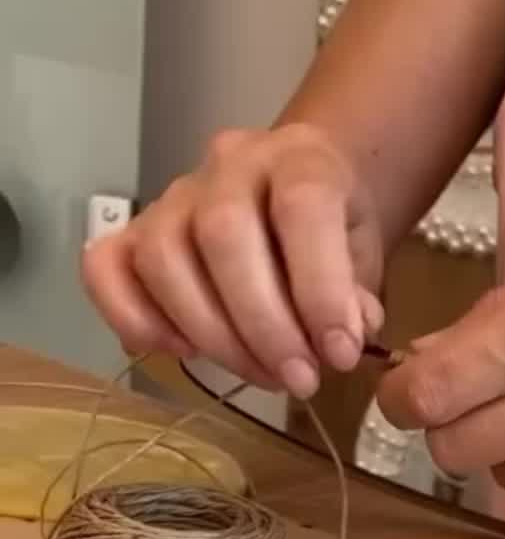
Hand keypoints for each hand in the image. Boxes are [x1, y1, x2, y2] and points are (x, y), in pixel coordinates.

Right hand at [81, 124, 384, 396]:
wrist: (299, 196)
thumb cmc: (333, 233)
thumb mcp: (365, 258)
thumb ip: (356, 296)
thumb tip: (339, 339)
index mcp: (299, 158)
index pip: (302, 205)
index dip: (321, 287)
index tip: (340, 354)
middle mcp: (229, 165)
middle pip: (223, 234)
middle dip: (264, 326)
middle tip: (299, 380)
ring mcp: (174, 197)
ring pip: (164, 257)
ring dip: (212, 336)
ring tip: (260, 376)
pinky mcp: (134, 232)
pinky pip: (105, 267)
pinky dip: (132, 317)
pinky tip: (180, 352)